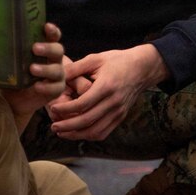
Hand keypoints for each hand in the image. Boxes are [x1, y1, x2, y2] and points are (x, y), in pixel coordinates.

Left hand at [0, 23, 66, 122]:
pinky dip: (46, 87)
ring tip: (32, 69)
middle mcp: (52, 60)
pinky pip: (55, 88)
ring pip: (57, 70)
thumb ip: (0, 48)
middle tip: (34, 48)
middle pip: (58, 50)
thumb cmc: (9, 75)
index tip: (46, 26)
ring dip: (45, 68)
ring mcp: (56, 75)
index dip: (52, 31)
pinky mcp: (54, 90)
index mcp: (43, 48)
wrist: (9, 100)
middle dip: (48, 48)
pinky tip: (36, 86)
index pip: (52, 36)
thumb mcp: (5, 61)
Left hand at [47, 45, 167, 140]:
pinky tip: (76, 133)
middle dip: (67, 126)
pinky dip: (88, 136)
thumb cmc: (117, 61)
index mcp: (106, 86)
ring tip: (61, 132)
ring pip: (95, 131)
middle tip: (53, 126)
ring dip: (76, 135)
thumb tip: (56, 76)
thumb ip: (75, 68)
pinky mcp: (120, 117)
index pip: (83, 103)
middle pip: (87, 121)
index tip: (53, 108)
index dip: (66, 109)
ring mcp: (118, 112)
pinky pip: (103, 133)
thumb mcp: (95, 59)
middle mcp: (114, 102)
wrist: (142, 68)